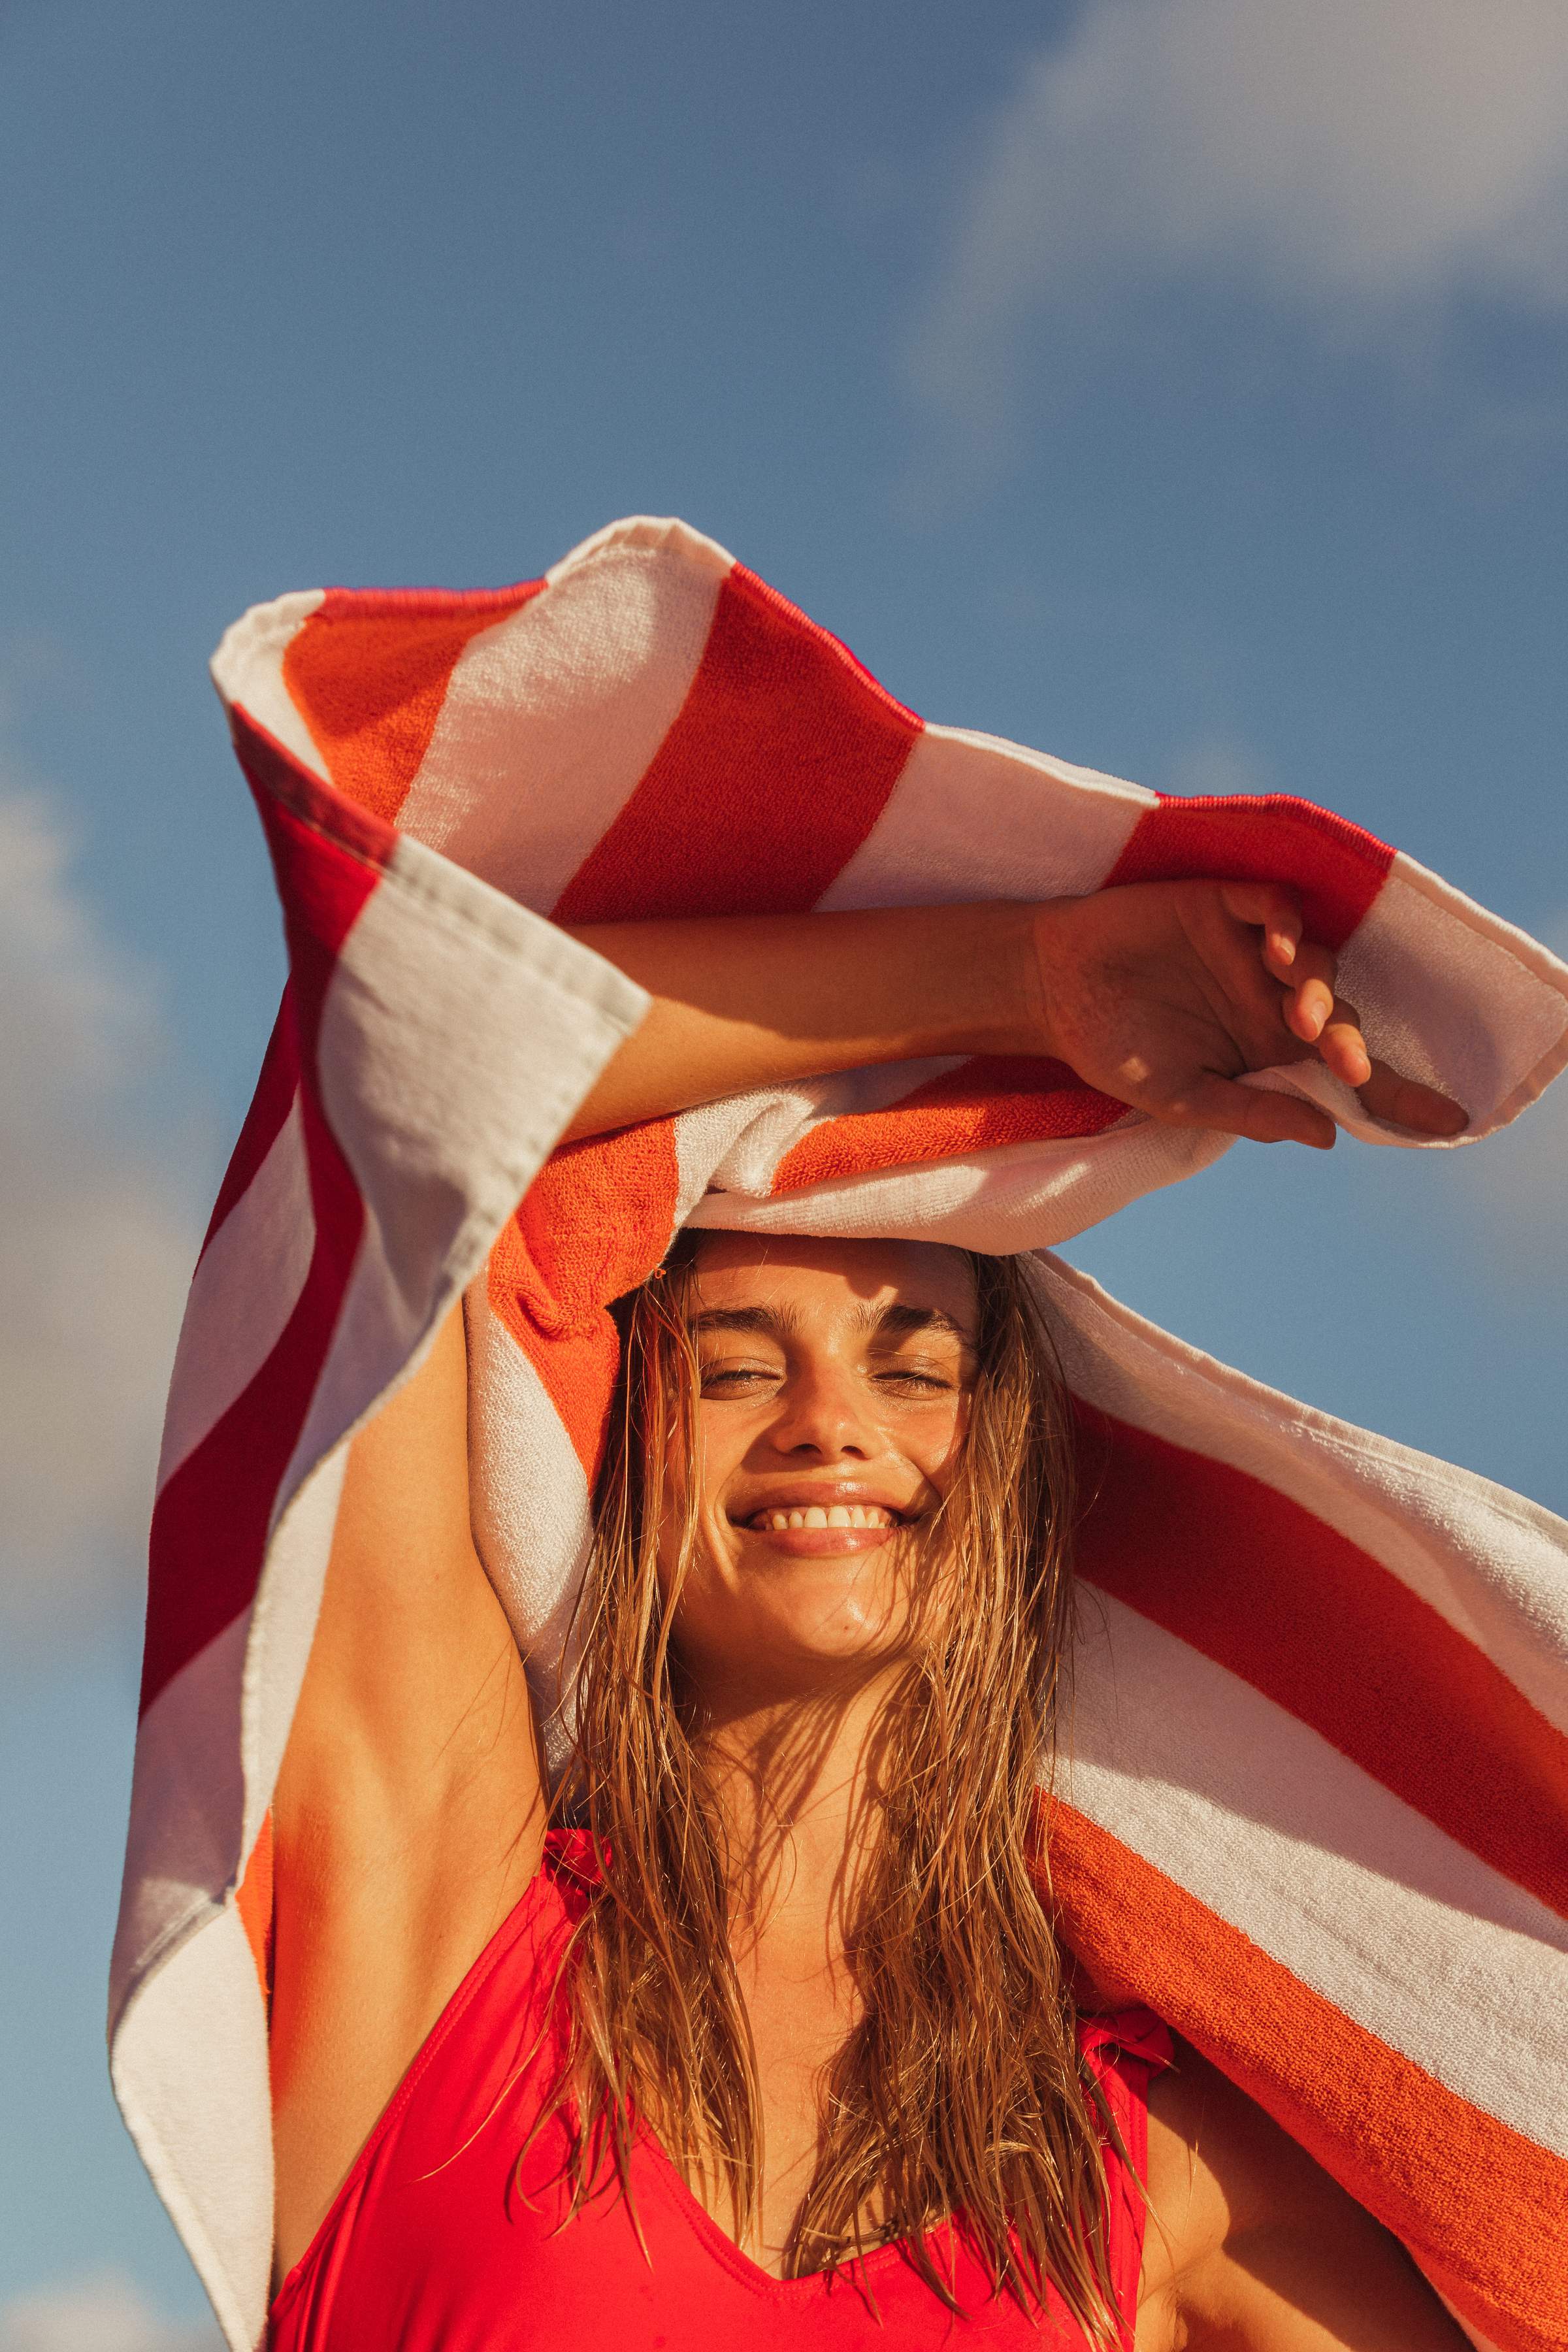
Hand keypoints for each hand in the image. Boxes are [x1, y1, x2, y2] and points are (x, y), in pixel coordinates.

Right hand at [1024, 880, 1467, 1149]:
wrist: (1049, 989)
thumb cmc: (1111, 1048)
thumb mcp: (1177, 1096)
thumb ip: (1249, 1110)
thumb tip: (1326, 1136)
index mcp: (1265, 1051)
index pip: (1342, 1073)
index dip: (1397, 1094)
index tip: (1448, 1121)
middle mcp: (1269, 998)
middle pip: (1337, 1018)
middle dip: (1351, 1043)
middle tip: (1347, 1065)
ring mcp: (1249, 948)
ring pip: (1314, 960)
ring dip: (1318, 989)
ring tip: (1298, 1016)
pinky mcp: (1223, 904)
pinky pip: (1274, 904)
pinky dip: (1285, 923)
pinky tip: (1275, 948)